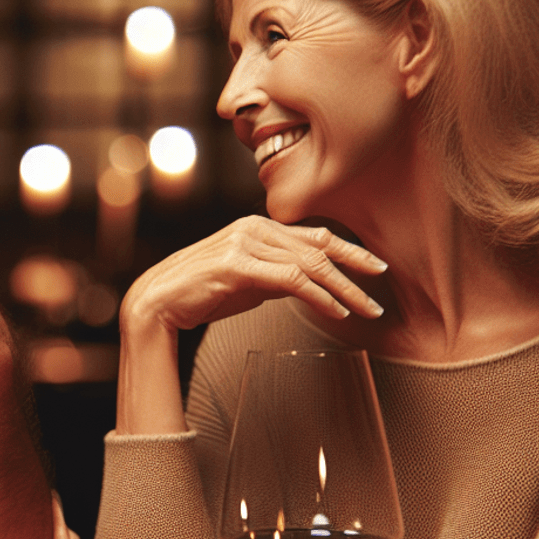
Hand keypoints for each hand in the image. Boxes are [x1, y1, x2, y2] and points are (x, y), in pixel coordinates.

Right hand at [121, 216, 386, 337]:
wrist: (158, 302)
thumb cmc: (201, 293)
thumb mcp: (248, 282)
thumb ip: (277, 276)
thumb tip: (309, 283)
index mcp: (258, 227)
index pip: (315, 236)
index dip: (351, 251)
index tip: (376, 267)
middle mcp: (254, 228)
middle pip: (319, 247)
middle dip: (355, 271)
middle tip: (380, 294)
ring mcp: (245, 243)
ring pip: (309, 264)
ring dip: (343, 289)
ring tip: (365, 310)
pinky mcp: (237, 264)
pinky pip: (291, 280)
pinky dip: (318, 296)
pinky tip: (335, 311)